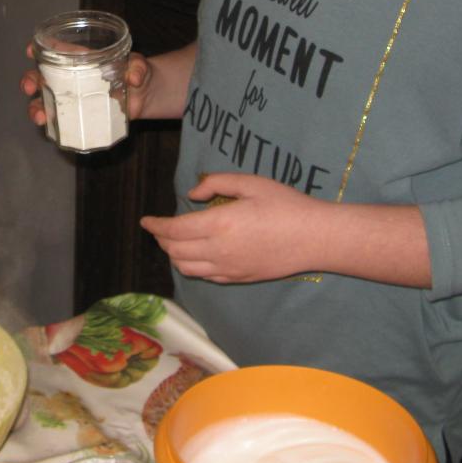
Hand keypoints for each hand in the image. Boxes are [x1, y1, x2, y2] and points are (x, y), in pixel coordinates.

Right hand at [19, 44, 153, 125]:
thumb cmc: (136, 72)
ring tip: (40, 117)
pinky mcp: (79, 116)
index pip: (54, 51)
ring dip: (37, 108)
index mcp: (80, 60)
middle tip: (30, 88)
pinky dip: (54, 128)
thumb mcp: (139, 65)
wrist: (143, 96)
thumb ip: (137, 68)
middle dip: (30, 81)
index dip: (38, 48)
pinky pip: (61, 122)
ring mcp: (73, 99)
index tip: (30, 51)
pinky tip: (53, 132)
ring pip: (45, 102)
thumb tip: (134, 78)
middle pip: (41, 77)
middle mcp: (70, 78)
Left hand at [139, 172, 327, 282]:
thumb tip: (192, 195)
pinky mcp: (238, 278)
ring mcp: (228, 269)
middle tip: (159, 227)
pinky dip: (191, 267)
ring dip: (173, 255)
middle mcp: (218, 251)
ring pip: (185, 268)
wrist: (315, 238)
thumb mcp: (251, 183)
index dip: (155, 225)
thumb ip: (216, 184)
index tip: (146, 220)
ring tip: (174, 242)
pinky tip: (196, 255)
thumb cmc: (285, 205)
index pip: (173, 230)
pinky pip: (205, 277)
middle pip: (174, 250)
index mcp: (218, 224)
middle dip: (161, 239)